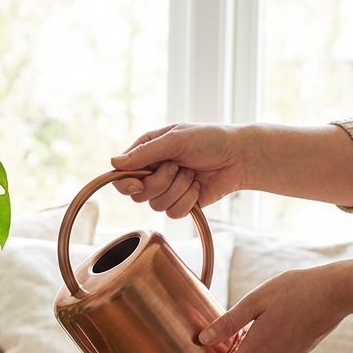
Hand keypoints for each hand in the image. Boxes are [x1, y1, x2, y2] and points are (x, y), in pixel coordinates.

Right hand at [110, 124, 251, 218]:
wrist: (239, 157)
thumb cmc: (210, 140)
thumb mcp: (176, 139)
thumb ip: (145, 152)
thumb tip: (113, 164)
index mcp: (147, 153)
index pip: (121, 175)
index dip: (126, 183)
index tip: (140, 182)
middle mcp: (153, 172)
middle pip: (137, 194)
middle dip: (160, 182)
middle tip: (177, 166)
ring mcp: (166, 190)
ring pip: (156, 205)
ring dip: (178, 189)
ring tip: (192, 174)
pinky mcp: (181, 204)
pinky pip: (173, 213)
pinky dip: (188, 200)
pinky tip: (198, 187)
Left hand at [199, 265, 352, 352]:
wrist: (337, 291)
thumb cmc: (295, 291)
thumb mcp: (255, 301)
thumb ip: (228, 323)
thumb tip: (204, 340)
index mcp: (260, 347)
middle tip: (227, 331)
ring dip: (250, 348)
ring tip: (250, 321)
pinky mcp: (301, 350)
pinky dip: (267, 344)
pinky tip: (271, 320)